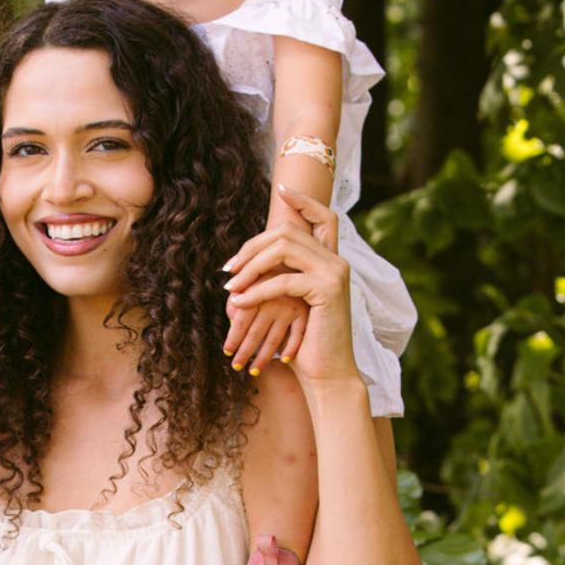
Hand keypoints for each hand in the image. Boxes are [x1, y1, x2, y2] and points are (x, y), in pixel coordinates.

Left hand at [223, 186, 355, 391]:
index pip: (324, 217)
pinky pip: (283, 280)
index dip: (303, 201)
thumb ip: (282, 277)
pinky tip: (239, 302)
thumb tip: (248, 260)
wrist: (328, 373)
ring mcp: (335, 273)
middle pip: (289, 231)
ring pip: (285, 248)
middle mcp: (336, 262)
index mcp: (331, 262)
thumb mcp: (291, 304)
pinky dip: (256, 290)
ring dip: (250, 266)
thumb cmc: (306, 343)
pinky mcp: (327, 290)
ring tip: (230, 287)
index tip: (281, 191)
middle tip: (228, 268)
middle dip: (253, 246)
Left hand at [223, 290, 309, 373]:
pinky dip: (288, 351)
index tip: (227, 352)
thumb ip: (246, 298)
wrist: (318, 287)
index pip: (241, 316)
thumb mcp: (263, 291)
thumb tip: (231, 310)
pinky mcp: (307, 314)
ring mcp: (293, 304)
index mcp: (260, 283)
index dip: (233, 337)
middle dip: (244, 352)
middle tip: (236, 366)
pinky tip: (282, 361)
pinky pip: (294, 339)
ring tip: (252, 370)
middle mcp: (276, 293)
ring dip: (262, 358)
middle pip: (255, 330)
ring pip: (273, 339)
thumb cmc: (283, 291)